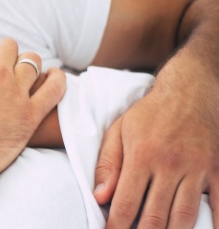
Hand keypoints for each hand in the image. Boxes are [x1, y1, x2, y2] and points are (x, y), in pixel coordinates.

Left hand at [94, 71, 218, 227]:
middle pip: (155, 216)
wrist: (191, 90)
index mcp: (142, 156)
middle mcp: (170, 164)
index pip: (126, 202)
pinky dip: (214, 222)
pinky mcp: (218, 168)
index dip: (116, 225)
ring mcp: (198, 168)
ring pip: (185, 215)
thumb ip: (108, 165)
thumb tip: (99, 198)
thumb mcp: (120, 131)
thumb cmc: (149, 113)